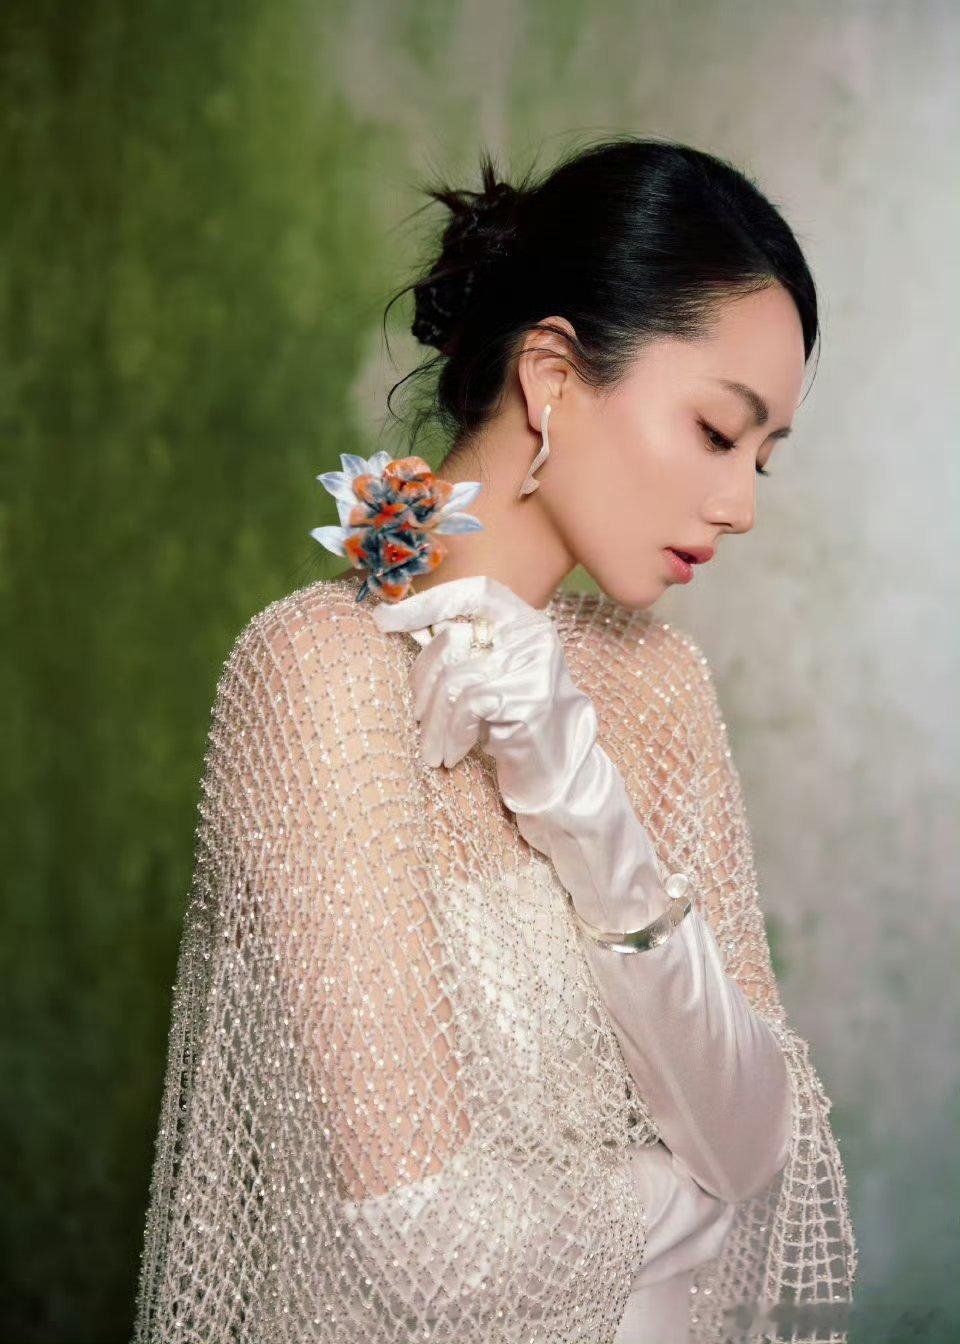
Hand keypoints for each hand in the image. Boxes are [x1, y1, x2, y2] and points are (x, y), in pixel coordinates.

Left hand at [371, 575, 672, 931]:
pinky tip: (451, 756)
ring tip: (430, 749)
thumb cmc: (513, 724)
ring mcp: (536, 665)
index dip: (429, 602)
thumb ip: (461, 648)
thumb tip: (395, 620)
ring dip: (433, 721)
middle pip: (453, 638)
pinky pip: (468, 705)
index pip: (474, 592)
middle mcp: (535, 635)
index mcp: (524, 621)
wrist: (559, 772)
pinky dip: (452, 733)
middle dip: (422, 680)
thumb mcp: (488, 676)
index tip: (384, 619)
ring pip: (455, 677)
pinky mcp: (530, 698)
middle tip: (415, 716)